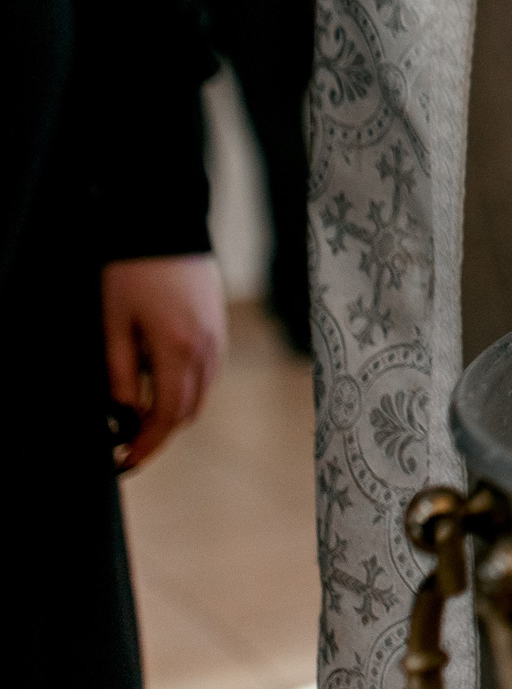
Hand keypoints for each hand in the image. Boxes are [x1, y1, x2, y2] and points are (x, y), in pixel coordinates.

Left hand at [102, 255, 225, 469]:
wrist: (166, 226)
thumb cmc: (132, 273)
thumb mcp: (114, 325)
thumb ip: (121, 375)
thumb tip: (123, 418)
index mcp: (178, 351)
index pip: (166, 416)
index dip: (146, 444)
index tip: (124, 462)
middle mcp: (206, 350)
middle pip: (188, 412)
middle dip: (159, 435)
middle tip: (129, 448)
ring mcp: (218, 338)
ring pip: (200, 395)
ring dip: (174, 415)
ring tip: (141, 422)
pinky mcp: (218, 327)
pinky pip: (207, 374)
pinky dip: (187, 391)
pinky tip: (162, 388)